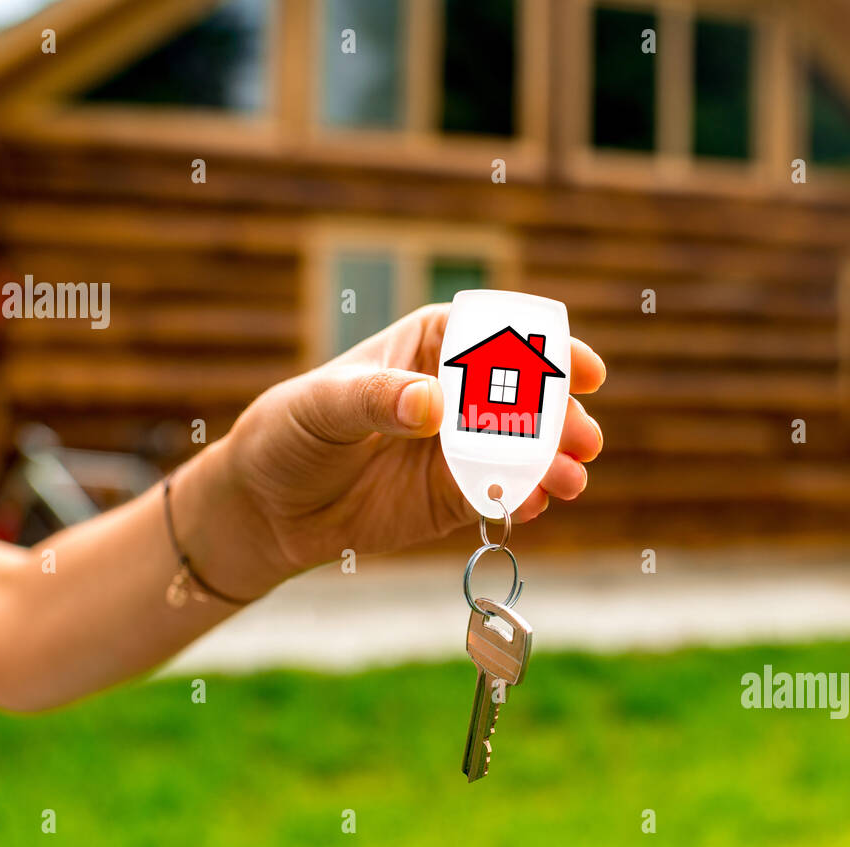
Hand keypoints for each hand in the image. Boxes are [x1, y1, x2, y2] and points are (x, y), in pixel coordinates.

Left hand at [201, 303, 605, 592]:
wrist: (267, 507)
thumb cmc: (289, 431)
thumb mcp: (322, 405)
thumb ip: (377, 399)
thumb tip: (431, 403)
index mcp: (428, 347)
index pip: (497, 336)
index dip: (547, 349)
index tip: (582, 371)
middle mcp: (454, 393)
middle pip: (525, 396)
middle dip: (562, 415)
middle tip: (582, 439)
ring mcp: (459, 447)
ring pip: (524, 449)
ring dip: (554, 462)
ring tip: (570, 480)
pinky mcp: (454, 496)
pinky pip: (500, 495)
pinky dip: (523, 500)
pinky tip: (533, 506)